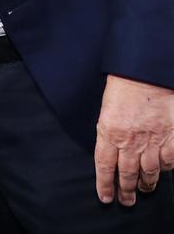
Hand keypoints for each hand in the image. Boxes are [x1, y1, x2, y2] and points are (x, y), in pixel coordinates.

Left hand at [95, 75, 173, 205]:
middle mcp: (130, 141)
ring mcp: (152, 141)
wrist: (146, 72)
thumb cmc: (123, 84)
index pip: (104, 167)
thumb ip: (108, 130)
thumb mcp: (107, 108)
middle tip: (126, 201)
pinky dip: (165, 169)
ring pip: (149, 172)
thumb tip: (110, 148)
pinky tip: (161, 171)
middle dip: (126, 190)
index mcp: (109, 132)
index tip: (106, 198)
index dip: (105, 185)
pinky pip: (168, 161)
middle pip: (127, 173)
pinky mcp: (171, 138)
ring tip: (143, 189)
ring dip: (146, 183)